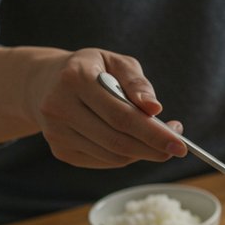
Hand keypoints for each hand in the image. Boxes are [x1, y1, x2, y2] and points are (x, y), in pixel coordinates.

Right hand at [24, 48, 186, 167]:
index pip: (121, 115)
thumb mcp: (116, 62)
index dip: (154, 133)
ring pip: (112, 156)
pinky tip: (132, 141)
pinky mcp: (59, 150)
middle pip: (117, 141)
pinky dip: (125, 156)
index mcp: (75, 78)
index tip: (181, 143)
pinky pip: (104, 162)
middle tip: (178, 147)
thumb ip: (138, 83)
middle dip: (153, 148)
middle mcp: (59, 107)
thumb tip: (155, 109)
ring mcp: (56, 132)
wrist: (43, 83)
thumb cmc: (92, 69)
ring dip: (142, 153)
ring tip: (156, 139)